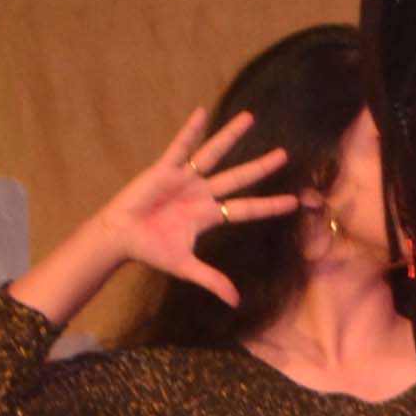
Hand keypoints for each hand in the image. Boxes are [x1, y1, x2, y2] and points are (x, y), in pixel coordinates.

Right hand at [100, 108, 297, 305]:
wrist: (120, 238)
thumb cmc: (151, 250)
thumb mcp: (185, 266)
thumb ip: (212, 280)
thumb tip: (236, 303)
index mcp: (209, 215)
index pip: (247, 208)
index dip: (270, 205)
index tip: (295, 201)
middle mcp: (202, 193)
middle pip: (239, 177)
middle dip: (261, 167)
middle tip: (284, 154)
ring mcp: (185, 179)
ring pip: (214, 154)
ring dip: (231, 137)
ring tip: (250, 118)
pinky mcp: (165, 169)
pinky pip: (181, 146)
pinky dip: (191, 130)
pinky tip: (202, 112)